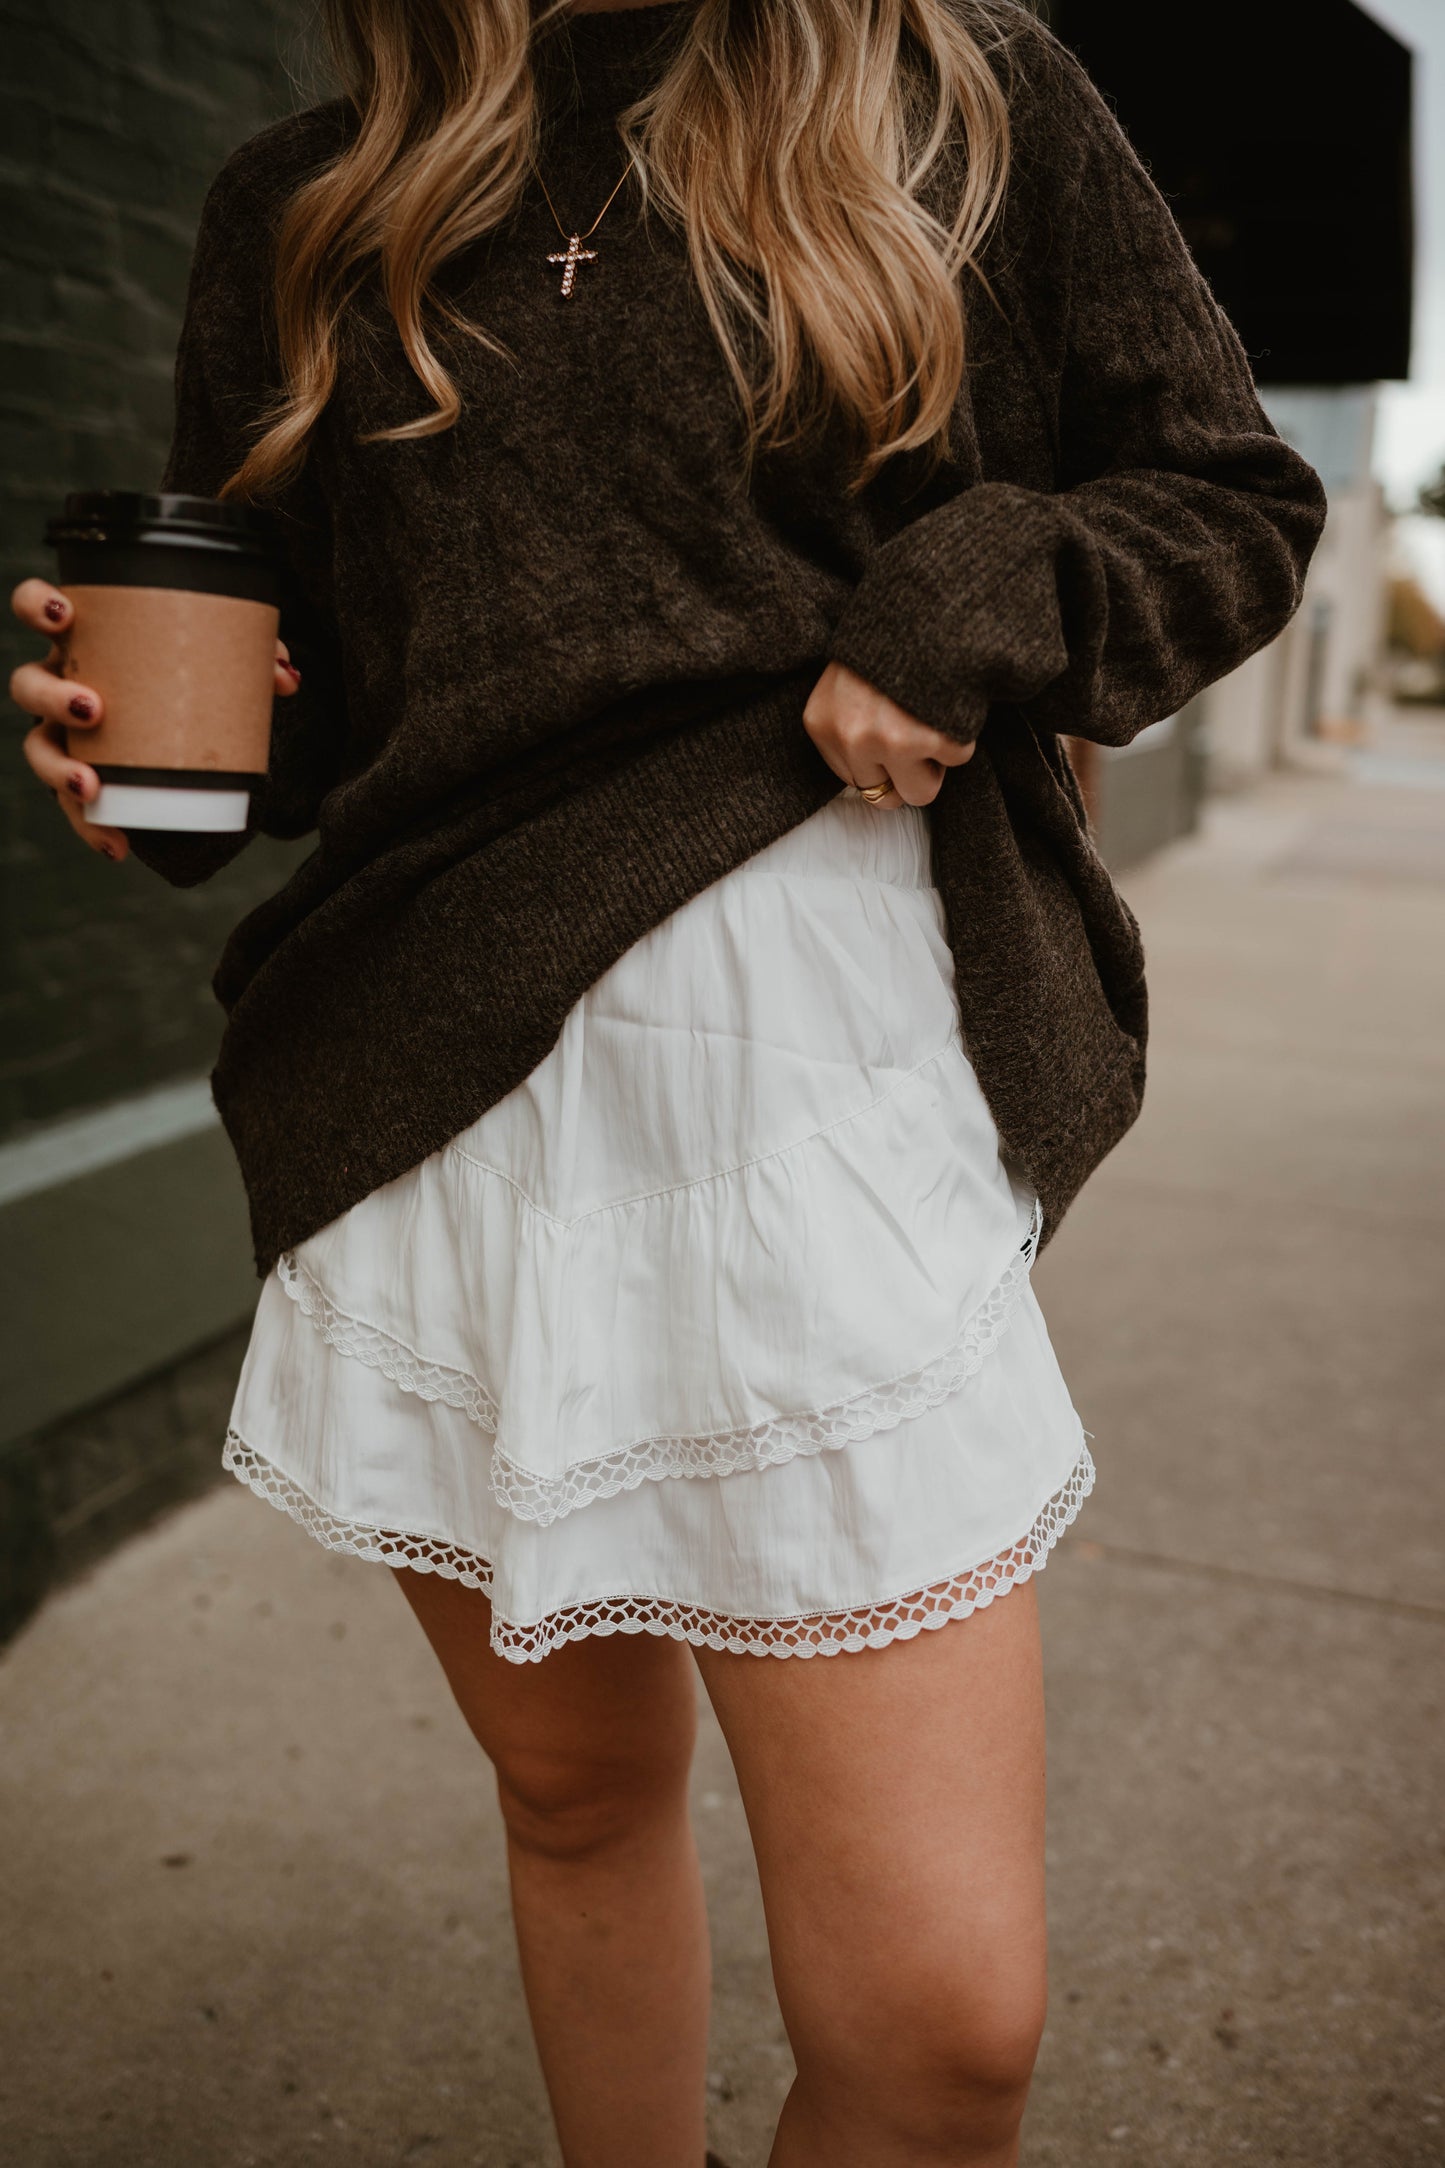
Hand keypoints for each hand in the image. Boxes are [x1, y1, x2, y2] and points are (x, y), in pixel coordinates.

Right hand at [10, 577, 301, 860]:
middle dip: (51, 697)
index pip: (37, 607)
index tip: (61, 615)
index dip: (35, 605)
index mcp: (87, 639)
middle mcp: (63, 682)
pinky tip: (117, 845)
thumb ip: (253, 656)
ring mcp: (64, 733)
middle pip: (28, 684)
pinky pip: (75, 806)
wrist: (196, 723)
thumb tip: (287, 676)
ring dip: (58, 769)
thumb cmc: (192, 674)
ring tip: (91, 787)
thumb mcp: (222, 658)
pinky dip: (93, 827)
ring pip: (37, 749)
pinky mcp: (81, 777)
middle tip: (92, 709)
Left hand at [802, 660, 975, 808]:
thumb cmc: (891, 643)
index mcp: (822, 724)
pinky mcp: (929, 738)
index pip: (854, 782)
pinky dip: (963, 734)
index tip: (894, 734)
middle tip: (919, 734)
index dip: (882, 764)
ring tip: (933, 718)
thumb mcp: (846, 684)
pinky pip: (957, 759)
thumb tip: (874, 783)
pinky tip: (950, 701)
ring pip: (921, 792)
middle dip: (908, 773)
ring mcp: (888, 741)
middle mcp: (850, 736)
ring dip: (935, 761)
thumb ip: (848, 729)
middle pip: (885, 798)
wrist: (929, 600)